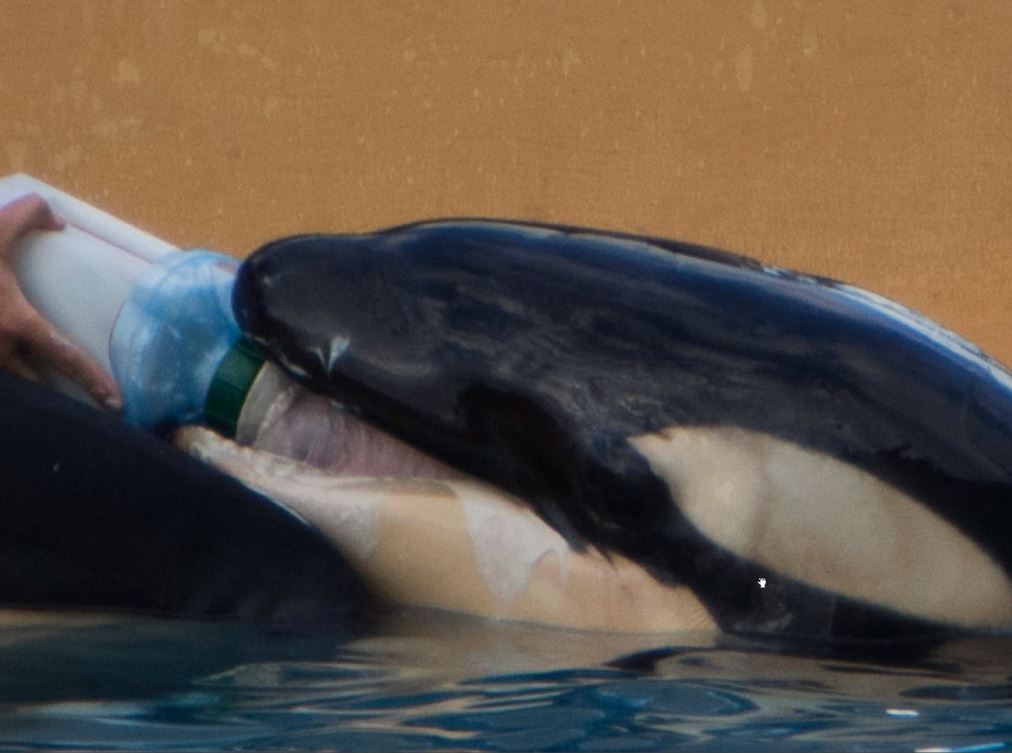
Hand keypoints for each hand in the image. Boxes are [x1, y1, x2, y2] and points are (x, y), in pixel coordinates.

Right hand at [0, 194, 121, 409]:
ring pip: (10, 380)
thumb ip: (30, 213)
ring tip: (48, 396)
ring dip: (27, 388)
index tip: (114, 401)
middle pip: (36, 380)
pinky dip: (9, 373)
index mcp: (14, 323)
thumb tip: (60, 221)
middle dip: (58, 394)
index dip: (92, 380)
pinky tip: (16, 365)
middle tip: (87, 406)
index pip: (64, 357)